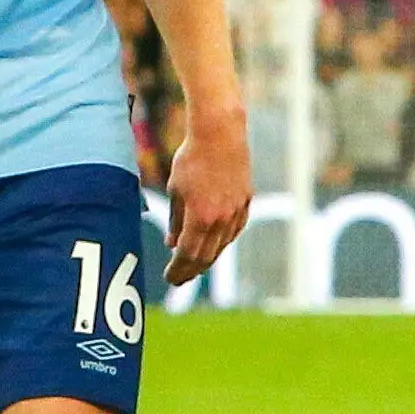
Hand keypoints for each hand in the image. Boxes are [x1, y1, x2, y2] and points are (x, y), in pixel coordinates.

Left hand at [164, 109, 254, 285]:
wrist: (220, 134)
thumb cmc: (192, 158)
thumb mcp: (175, 189)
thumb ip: (176, 220)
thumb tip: (173, 244)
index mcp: (200, 217)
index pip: (187, 254)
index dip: (177, 270)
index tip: (168, 278)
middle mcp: (221, 219)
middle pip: (206, 256)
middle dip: (190, 271)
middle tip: (179, 279)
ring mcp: (236, 211)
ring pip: (221, 246)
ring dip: (206, 259)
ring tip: (194, 265)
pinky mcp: (245, 202)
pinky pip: (233, 231)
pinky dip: (222, 242)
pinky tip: (213, 245)